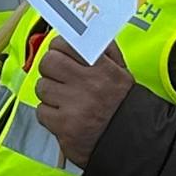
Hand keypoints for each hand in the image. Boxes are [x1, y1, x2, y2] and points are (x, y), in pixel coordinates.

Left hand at [35, 38, 132, 167]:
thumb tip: (85, 31)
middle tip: (58, 77)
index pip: (64, 44)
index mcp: (102, 68)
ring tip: (64, 100)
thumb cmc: (123, 106)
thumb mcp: (122, 73)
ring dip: (49, 93)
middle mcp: (88, 85)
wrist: (133, 144)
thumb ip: (105, 49)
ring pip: (42, 87)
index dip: (58, 49)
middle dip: (50, 69)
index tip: (60, 54)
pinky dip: (49, 115)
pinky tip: (63, 117)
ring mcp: (75, 106)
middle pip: (48, 62)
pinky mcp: (64, 127)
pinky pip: (41, 112)